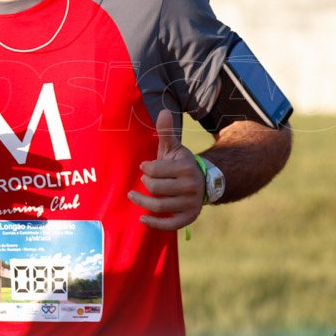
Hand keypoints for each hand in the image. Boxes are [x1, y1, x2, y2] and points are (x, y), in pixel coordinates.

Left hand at [127, 109, 203, 230]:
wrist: (202, 182)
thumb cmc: (180, 164)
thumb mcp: (174, 148)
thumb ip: (166, 132)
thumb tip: (163, 111)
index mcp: (186, 167)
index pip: (155, 170)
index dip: (146, 168)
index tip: (144, 167)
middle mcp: (190, 186)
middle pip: (155, 188)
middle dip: (145, 184)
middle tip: (143, 181)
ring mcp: (190, 204)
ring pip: (159, 206)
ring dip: (142, 203)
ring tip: (132, 196)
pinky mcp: (189, 218)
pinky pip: (170, 225)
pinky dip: (154, 223)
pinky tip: (142, 218)